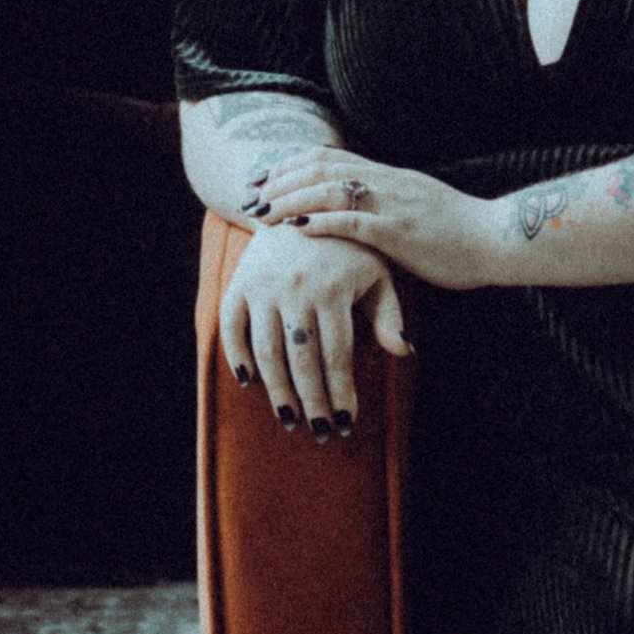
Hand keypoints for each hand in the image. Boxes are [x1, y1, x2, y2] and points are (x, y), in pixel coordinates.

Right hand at [219, 226, 407, 437]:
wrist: (301, 201)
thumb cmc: (348, 246)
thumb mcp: (376, 272)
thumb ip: (388, 313)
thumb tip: (402, 352)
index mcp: (333, 289)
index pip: (336, 356)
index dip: (341, 393)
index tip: (348, 422)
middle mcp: (296, 289)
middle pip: (302, 362)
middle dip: (313, 403)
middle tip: (321, 431)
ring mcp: (264, 287)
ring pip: (267, 352)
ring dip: (277, 392)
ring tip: (289, 419)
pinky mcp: (239, 284)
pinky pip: (231, 328)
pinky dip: (237, 356)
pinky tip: (250, 383)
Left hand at [255, 144, 501, 289]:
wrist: (498, 239)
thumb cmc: (460, 233)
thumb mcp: (417, 209)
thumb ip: (387, 206)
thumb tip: (357, 214)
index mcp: (388, 177)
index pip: (330, 159)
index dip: (291, 166)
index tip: (263, 179)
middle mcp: (386, 183)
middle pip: (321, 167)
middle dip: (280, 180)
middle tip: (250, 196)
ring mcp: (393, 205)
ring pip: (331, 189)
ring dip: (291, 200)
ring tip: (263, 213)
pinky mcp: (400, 232)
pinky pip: (354, 222)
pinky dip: (321, 222)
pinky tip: (297, 229)